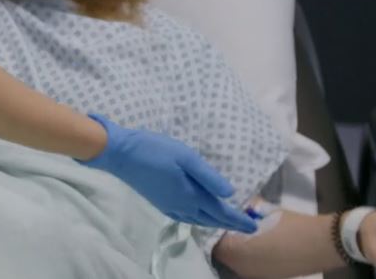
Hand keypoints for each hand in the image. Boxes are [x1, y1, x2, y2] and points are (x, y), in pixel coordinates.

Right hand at [78, 113, 256, 233]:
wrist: (121, 154)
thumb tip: (230, 193)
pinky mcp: (160, 201)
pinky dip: (198, 219)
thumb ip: (208, 176)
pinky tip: (198, 214)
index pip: (220, 211)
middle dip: (230, 223)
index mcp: (190, 194)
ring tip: (227, 221)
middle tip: (247, 226)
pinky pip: (186, 217)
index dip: (238, 219)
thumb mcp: (185, 156)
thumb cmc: (154, 150)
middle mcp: (181, 205)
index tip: (254, 224)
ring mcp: (169, 205)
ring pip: (198, 220)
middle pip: (210, 219)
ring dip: (214, 222)